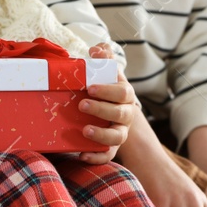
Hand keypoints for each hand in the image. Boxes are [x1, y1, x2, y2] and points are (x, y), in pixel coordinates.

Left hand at [72, 43, 133, 163]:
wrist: (114, 111)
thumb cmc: (107, 88)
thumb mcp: (107, 73)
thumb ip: (103, 59)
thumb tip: (98, 49)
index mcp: (125, 95)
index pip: (121, 92)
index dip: (107, 91)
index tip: (89, 87)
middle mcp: (125, 114)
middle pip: (120, 114)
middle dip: (101, 109)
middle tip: (82, 105)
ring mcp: (119, 132)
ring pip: (117, 137)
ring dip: (101, 135)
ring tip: (84, 130)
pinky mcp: (111, 148)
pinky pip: (107, 156)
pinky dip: (96, 157)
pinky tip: (81, 155)